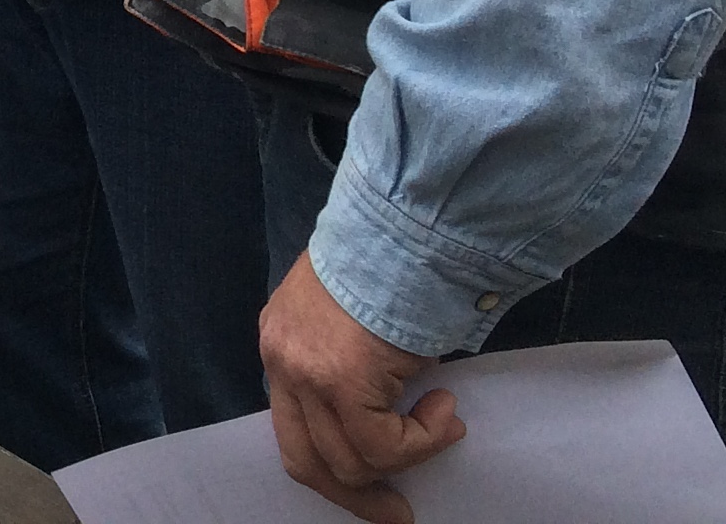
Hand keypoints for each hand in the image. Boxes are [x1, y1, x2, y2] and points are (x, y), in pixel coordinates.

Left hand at [261, 254, 464, 521]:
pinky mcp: (340, 381)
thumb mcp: (351, 315)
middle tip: (398, 513)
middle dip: (356, 496)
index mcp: (281, 344)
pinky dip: (423, 441)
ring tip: (442, 420)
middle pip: (306, 460)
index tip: (369, 492)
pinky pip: (385, 445)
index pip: (292, 428)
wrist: (406, 230)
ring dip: (407, 454)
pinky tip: (445, 411)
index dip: (330, 467)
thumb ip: (348, 364)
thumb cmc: (390, 263)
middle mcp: (283, 361)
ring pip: (352, 459)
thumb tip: (385, 413)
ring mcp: (307, 373)